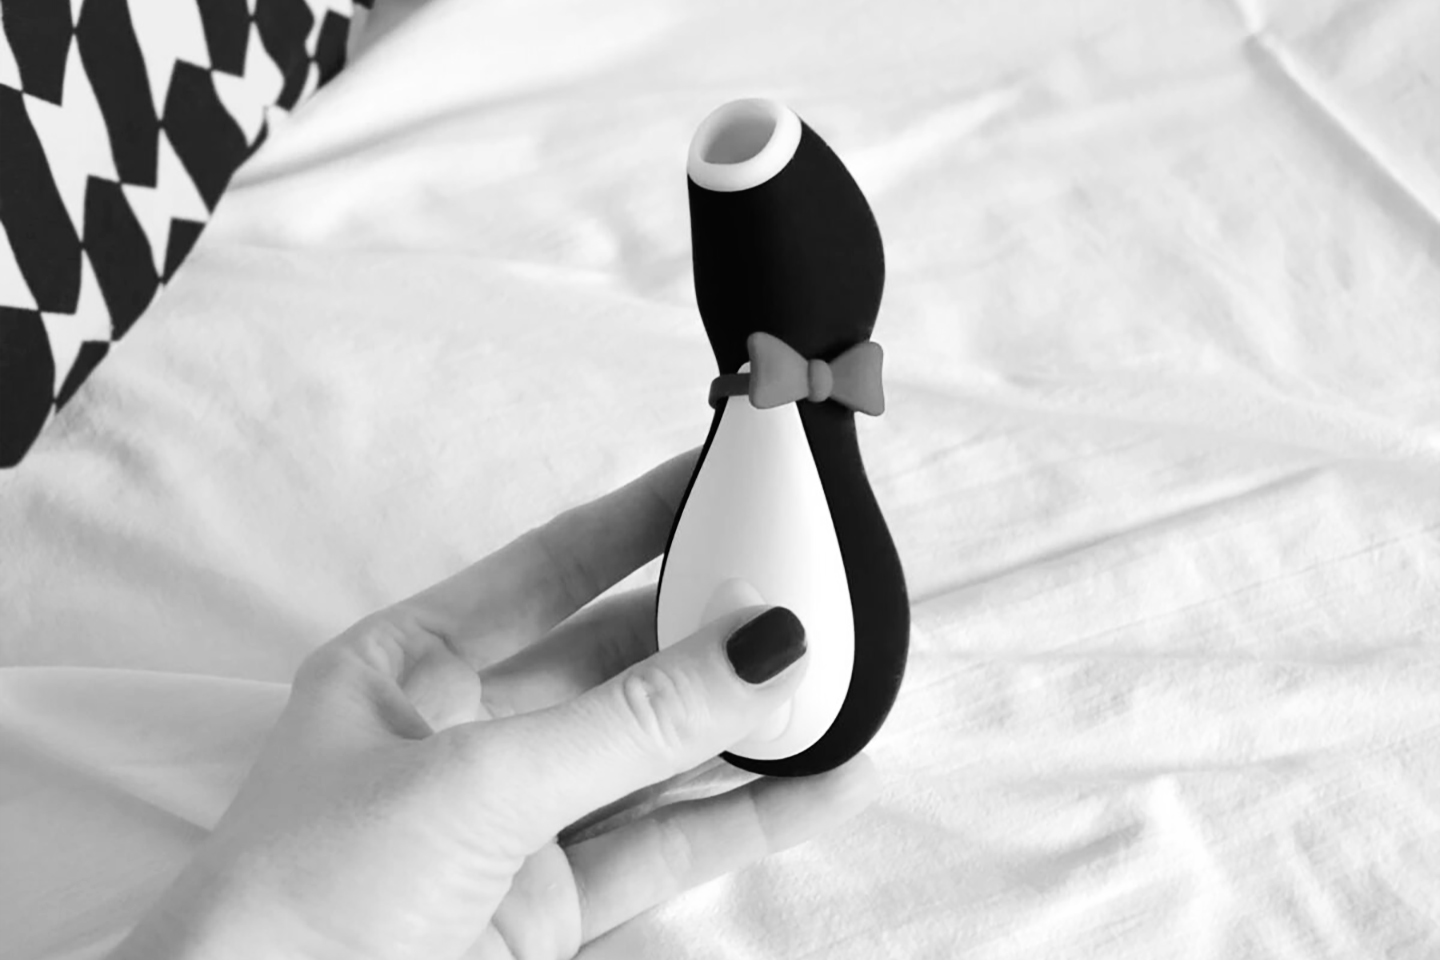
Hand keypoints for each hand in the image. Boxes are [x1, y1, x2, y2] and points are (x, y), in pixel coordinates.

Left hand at [109, 450, 879, 959]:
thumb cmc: (317, 893)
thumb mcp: (479, 782)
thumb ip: (630, 721)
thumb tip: (759, 644)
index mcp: (408, 666)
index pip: (547, 567)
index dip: (636, 520)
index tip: (720, 475)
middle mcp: (463, 733)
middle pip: (609, 660)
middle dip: (703, 627)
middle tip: (800, 585)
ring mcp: (510, 823)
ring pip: (646, 756)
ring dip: (737, 727)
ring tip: (834, 684)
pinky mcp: (549, 906)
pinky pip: (661, 848)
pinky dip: (741, 822)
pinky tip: (818, 789)